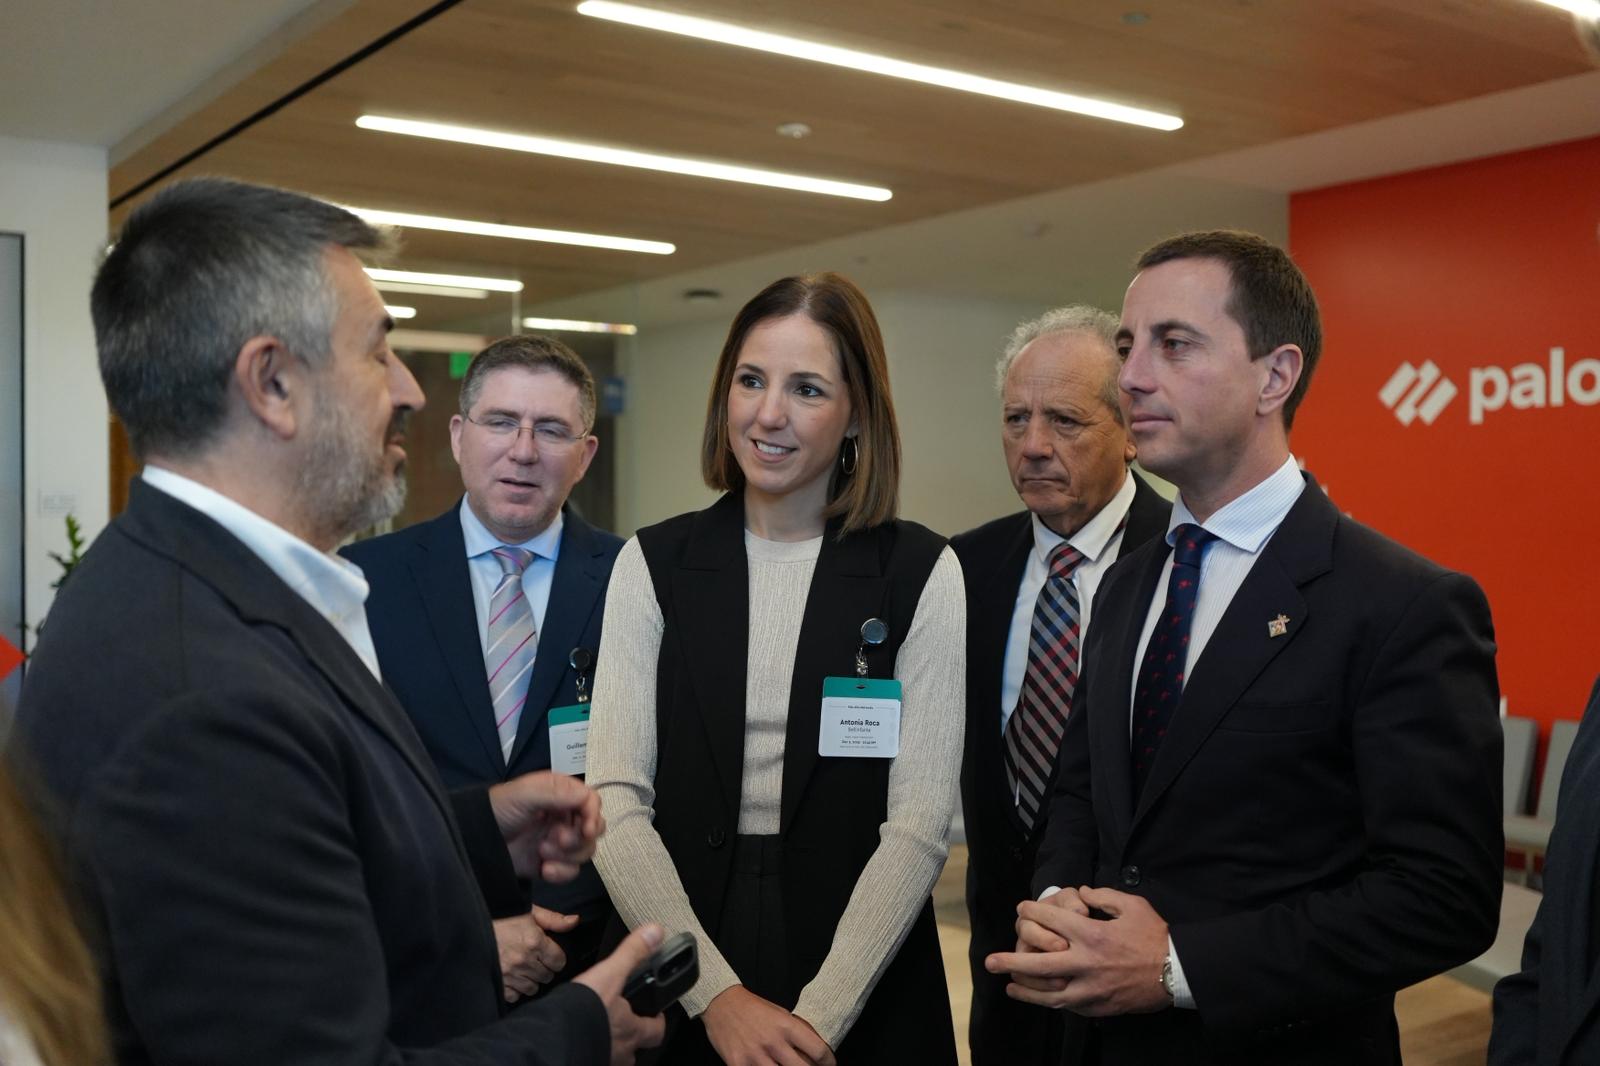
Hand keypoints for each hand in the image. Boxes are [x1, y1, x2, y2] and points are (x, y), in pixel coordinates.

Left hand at [489, 771, 603, 880]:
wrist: (476, 842)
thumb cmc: (499, 810)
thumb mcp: (525, 794)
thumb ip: (558, 793)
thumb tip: (589, 799)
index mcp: (561, 795)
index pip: (591, 802)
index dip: (593, 815)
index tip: (587, 829)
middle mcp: (564, 817)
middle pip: (594, 829)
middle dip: (580, 837)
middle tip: (559, 838)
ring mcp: (559, 842)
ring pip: (585, 851)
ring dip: (567, 854)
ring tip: (542, 850)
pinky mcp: (552, 864)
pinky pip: (572, 871)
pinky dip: (561, 872)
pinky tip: (544, 869)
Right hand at [494, 905, 578, 1001]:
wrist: (474, 922)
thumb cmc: (504, 917)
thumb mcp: (531, 912)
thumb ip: (554, 920)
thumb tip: (575, 921)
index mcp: (534, 942)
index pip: (559, 962)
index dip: (556, 957)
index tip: (549, 954)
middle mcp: (523, 960)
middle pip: (547, 976)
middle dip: (544, 968)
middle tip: (536, 959)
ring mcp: (509, 973)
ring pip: (532, 988)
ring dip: (531, 980)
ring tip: (525, 968)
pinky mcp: (497, 982)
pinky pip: (514, 996)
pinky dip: (516, 989)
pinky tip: (514, 978)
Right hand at [573, 924, 668, 1065]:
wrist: (551, 1039)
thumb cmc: (583, 1013)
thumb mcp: (610, 974)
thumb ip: (632, 953)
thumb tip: (654, 932)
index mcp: (631, 1031)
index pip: (656, 1032)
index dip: (658, 1022)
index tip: (656, 1015)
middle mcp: (619, 1051)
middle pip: (634, 1049)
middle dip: (632, 1037)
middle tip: (625, 1023)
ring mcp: (601, 1058)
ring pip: (613, 1055)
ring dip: (610, 1044)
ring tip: (600, 1028)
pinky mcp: (581, 1060)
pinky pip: (591, 1055)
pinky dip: (589, 1046)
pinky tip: (579, 1035)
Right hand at [701, 985, 835, 1065]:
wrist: (721, 1003)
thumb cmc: (754, 1008)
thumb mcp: (780, 1013)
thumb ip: (797, 1031)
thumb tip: (815, 1050)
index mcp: (786, 1026)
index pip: (818, 1050)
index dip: (828, 1062)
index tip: (829, 1065)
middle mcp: (773, 1042)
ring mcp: (754, 1055)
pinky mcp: (737, 1064)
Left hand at [986, 886, 1169, 1015]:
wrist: (1177, 971)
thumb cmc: (1155, 935)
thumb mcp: (1131, 905)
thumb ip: (1103, 896)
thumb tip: (1082, 893)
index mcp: (1092, 934)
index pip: (1051, 922)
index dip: (1032, 913)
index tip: (1021, 910)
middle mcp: (1086, 963)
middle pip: (1039, 963)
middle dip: (1011, 961)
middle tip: (990, 961)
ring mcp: (1091, 988)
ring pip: (1049, 993)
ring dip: (1026, 989)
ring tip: (1009, 985)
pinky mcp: (1099, 1006)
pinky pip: (1068, 1005)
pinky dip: (1051, 1002)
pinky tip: (1039, 998)